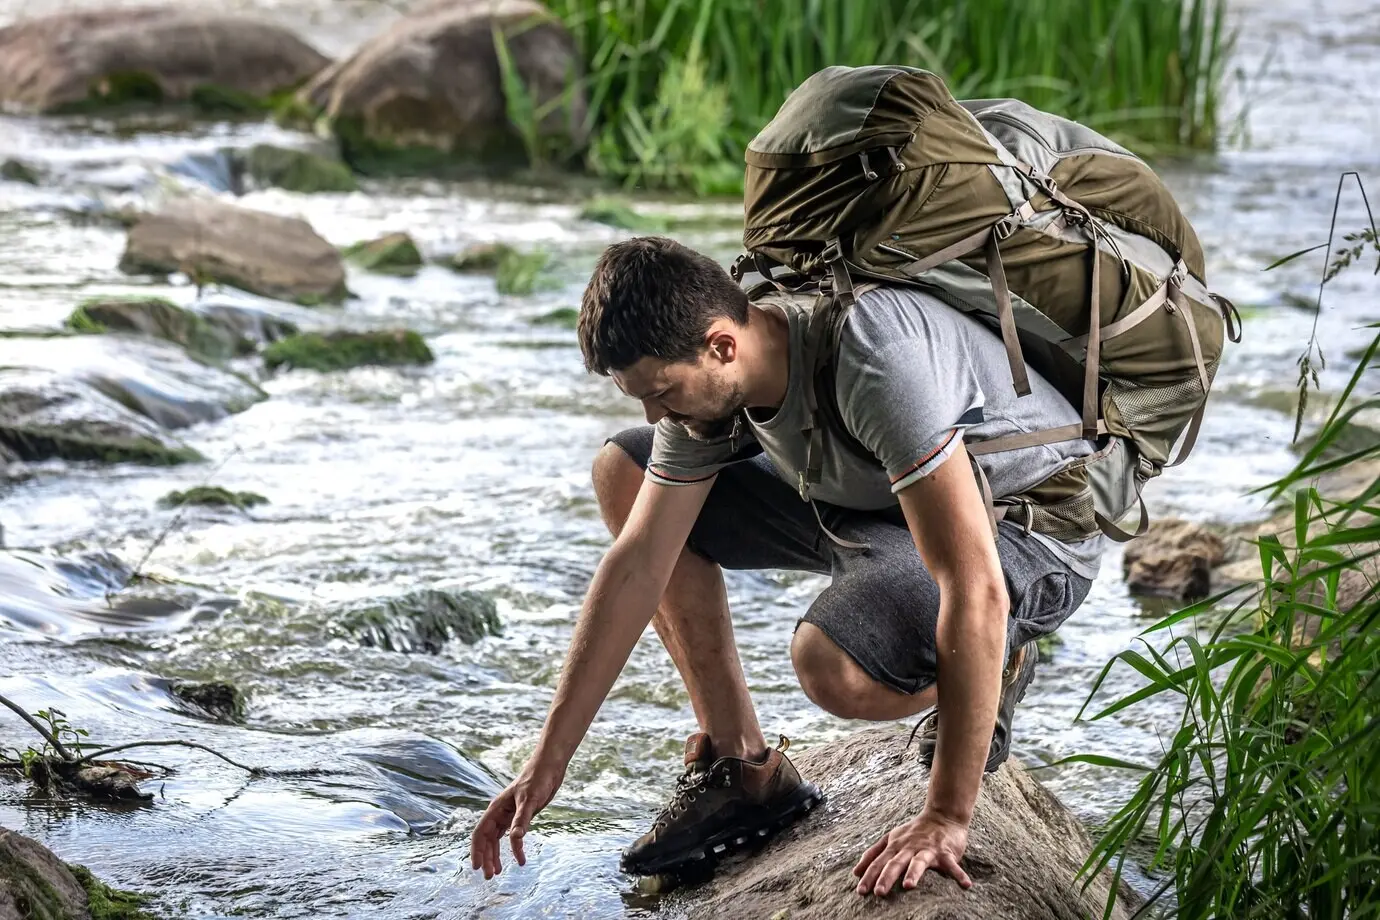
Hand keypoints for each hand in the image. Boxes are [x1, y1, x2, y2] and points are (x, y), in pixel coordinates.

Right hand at [470, 759, 564, 878]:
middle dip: (487, 857)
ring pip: (497, 840)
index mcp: (496, 809)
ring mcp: (508, 816)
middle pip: (487, 840)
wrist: (549, 768)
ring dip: (497, 856)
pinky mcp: (519, 817)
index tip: (477, 867)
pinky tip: (521, 859)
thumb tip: (515, 839)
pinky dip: (514, 849)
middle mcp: (499, 813)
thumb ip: (522, 820)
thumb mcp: (529, 800)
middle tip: (490, 876)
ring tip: (498, 872)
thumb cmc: (537, 780)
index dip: (477, 850)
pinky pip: (512, 837)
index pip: (480, 833)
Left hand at [852, 808, 971, 895]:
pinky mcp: (946, 852)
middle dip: (886, 877)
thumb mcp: (891, 838)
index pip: (879, 862)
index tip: (860, 891)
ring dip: (914, 873)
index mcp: (895, 846)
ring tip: (908, 885)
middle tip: (878, 893)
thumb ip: (873, 854)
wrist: (943, 815)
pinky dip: (959, 874)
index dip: (869, 875)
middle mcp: (909, 847)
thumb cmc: (914, 831)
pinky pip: (952, 864)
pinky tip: (966, 885)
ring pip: (919, 861)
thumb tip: (855, 872)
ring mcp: (928, 849)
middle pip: (895, 862)